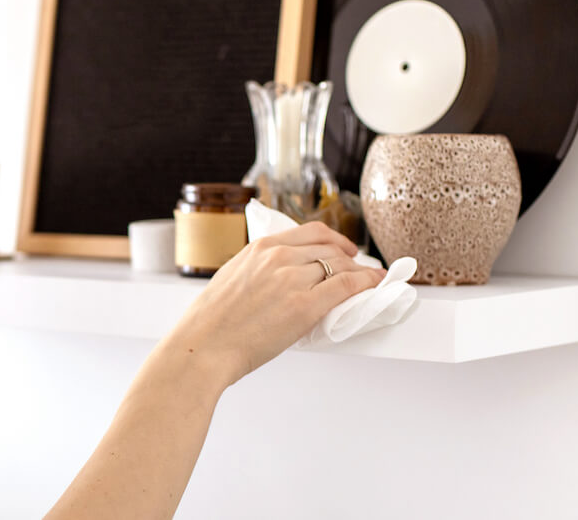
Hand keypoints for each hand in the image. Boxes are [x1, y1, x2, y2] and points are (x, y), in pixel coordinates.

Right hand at [175, 220, 385, 381]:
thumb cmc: (210, 321)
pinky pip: (346, 286)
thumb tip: (278, 276)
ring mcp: (293, 280)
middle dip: (351, 259)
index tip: (344, 248)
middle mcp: (278, 257)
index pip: (310, 232)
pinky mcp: (305, 306)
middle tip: (360, 269)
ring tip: (369, 281)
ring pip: (341, 266)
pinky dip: (366, 284)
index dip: (335, 239)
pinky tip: (374, 285)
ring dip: (361, 273)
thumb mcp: (232, 277)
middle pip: (330, 249)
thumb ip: (258, 269)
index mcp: (259, 247)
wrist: (204, 345)